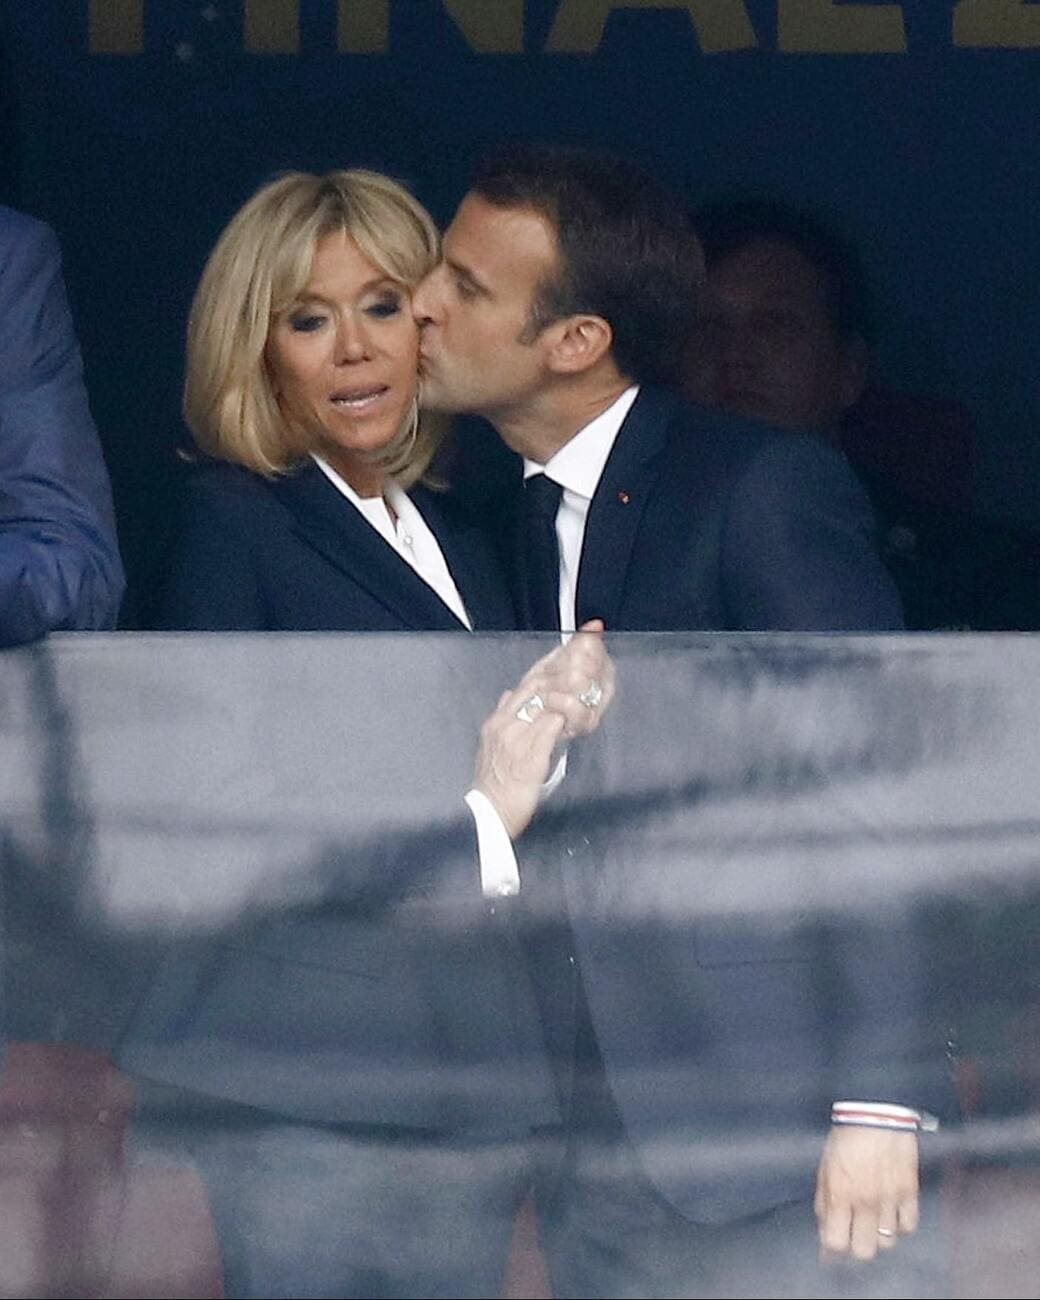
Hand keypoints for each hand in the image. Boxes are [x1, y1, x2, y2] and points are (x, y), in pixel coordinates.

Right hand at [472, 620, 614, 838]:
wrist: (487, 814)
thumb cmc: (495, 783)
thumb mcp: (494, 745)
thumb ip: (504, 718)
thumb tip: (509, 695)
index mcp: (500, 718)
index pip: (528, 681)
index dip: (552, 662)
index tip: (573, 645)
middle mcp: (505, 723)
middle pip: (537, 685)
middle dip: (564, 666)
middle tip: (588, 650)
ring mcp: (516, 739)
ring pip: (544, 702)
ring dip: (568, 686)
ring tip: (589, 673)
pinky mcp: (528, 758)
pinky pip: (549, 730)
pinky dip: (566, 716)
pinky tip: (582, 708)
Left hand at [814, 1126, 918, 1261]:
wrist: (876, 1111)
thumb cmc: (846, 1136)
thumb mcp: (825, 1167)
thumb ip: (824, 1201)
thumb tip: (825, 1230)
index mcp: (839, 1193)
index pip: (835, 1242)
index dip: (833, 1245)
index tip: (833, 1239)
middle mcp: (865, 1201)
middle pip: (864, 1251)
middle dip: (856, 1246)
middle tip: (854, 1233)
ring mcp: (890, 1198)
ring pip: (887, 1243)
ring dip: (879, 1235)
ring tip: (873, 1219)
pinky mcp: (910, 1192)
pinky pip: (909, 1227)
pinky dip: (900, 1225)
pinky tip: (892, 1213)